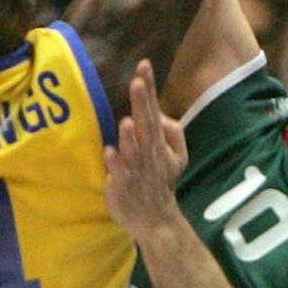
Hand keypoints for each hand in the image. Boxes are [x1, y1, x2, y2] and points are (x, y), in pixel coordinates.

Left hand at [105, 61, 187, 239]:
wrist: (156, 220)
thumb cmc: (160, 182)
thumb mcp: (178, 158)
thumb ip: (173, 133)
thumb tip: (159, 114)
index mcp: (158, 143)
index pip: (153, 110)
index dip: (149, 89)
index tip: (144, 66)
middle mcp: (148, 153)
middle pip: (145, 124)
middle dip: (141, 104)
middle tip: (137, 82)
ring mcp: (136, 170)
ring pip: (133, 150)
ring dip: (129, 136)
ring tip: (126, 121)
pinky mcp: (124, 185)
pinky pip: (119, 173)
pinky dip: (114, 163)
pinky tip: (109, 152)